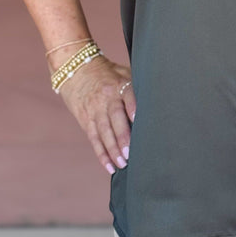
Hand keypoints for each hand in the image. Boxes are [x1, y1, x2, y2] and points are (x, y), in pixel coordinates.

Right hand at [57, 56, 135, 174]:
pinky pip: (94, 139)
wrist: (76, 70)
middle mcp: (107, 98)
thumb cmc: (107, 74)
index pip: (128, 96)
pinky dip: (101, 154)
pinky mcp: (86, 120)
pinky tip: (109, 165)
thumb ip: (137, 87)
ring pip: (104, 132)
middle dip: (122, 137)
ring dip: (112, 150)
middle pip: (115, 118)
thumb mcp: (123, 73)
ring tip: (122, 163)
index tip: (139, 121)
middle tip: (130, 153)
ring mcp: (95, 110)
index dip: (133, 108)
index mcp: (119, 85)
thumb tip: (159, 101)